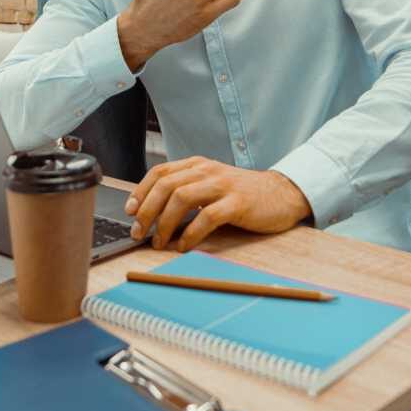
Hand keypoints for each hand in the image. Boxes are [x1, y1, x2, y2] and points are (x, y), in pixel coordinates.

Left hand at [125, 156, 310, 249]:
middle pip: (166, 185)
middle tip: (139, 232)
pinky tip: (184, 246)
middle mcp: (207, 170)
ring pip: (182, 198)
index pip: (160, 172)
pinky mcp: (238, 203)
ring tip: (159, 242)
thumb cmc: (242, 194)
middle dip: (147, 210)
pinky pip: (207, 218)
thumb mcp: (211, 184)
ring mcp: (223, 185)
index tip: (129, 211)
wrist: (282, 194)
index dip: (141, 191)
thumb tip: (153, 212)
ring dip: (165, 223)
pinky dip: (191, 234)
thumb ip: (187, 190)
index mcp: (198, 164)